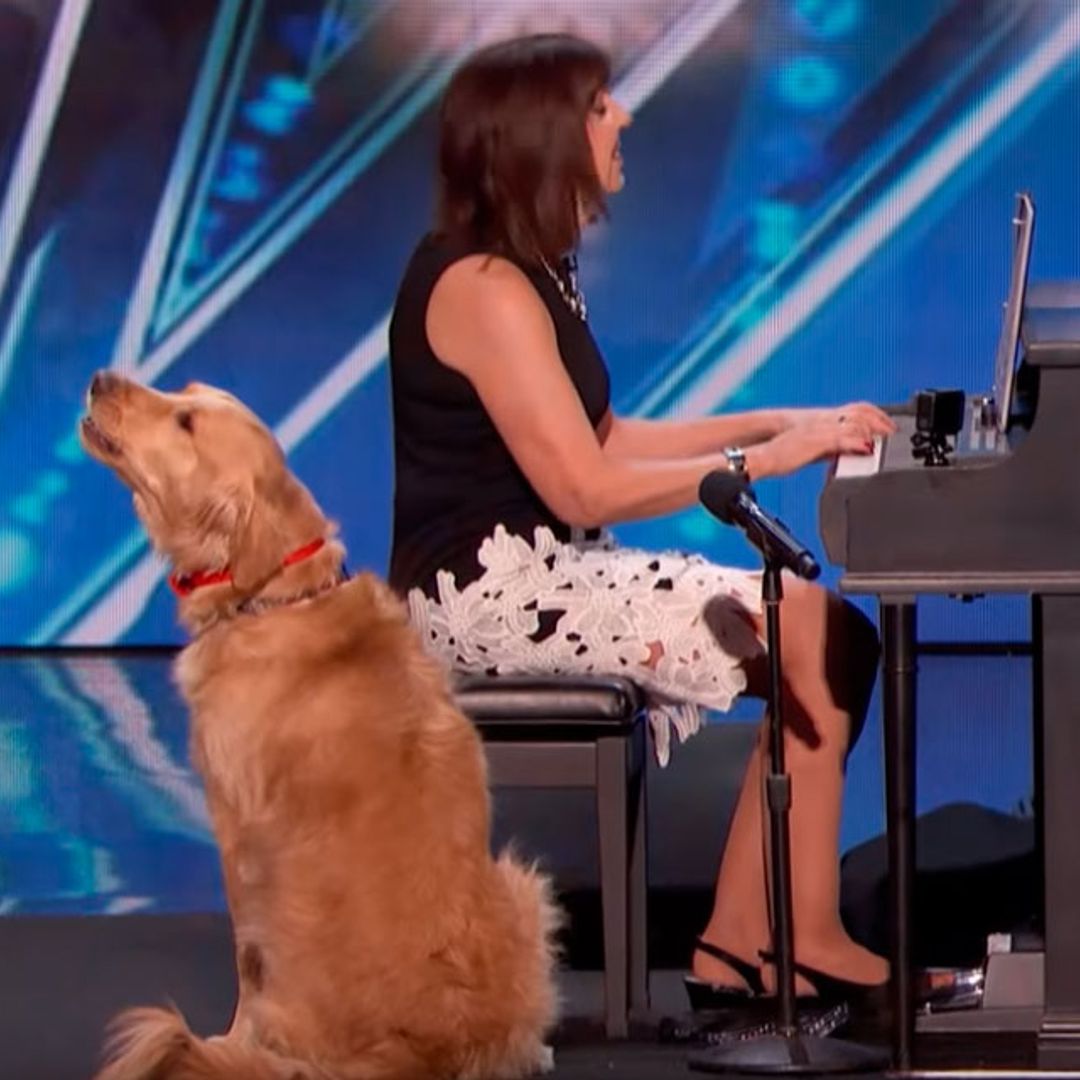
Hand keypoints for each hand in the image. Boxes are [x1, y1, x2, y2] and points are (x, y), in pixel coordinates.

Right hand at [747, 411, 881, 479]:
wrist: (763, 457)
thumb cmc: (782, 455)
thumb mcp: (812, 450)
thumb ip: (832, 449)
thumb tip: (847, 454)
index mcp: (823, 421)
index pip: (856, 410)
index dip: (876, 415)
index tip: (890, 427)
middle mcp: (823, 421)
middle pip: (860, 413)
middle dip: (880, 421)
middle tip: (894, 433)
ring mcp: (820, 430)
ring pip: (854, 423)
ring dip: (873, 431)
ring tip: (885, 440)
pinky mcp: (816, 441)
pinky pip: (842, 438)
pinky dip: (857, 442)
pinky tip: (867, 448)